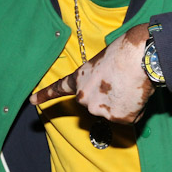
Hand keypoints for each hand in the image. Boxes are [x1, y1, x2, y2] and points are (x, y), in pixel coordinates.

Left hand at [30, 23, 154, 123]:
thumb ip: (99, 79)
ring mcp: (101, 111)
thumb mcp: (102, 63)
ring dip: (124, 103)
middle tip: (122, 82)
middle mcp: (84, 99)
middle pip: (97, 105)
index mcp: (79, 79)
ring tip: (131, 85)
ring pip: (115, 112)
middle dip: (109, 99)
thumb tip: (111, 88)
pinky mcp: (119, 119)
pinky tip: (137, 94)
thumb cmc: (124, 52)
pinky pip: (130, 116)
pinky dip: (136, 108)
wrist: (139, 57)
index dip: (45, 94)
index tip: (32, 100)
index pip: (59, 88)